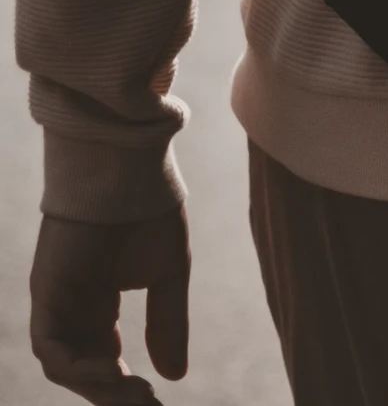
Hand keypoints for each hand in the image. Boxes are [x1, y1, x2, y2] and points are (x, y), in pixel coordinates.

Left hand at [30, 210, 188, 404]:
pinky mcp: (45, 295)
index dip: (128, 387)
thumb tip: (175, 376)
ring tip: (136, 393)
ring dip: (99, 387)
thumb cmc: (149, 213)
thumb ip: (167, 324)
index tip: (156, 400)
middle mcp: (73, 311)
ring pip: (65, 366)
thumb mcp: (167, 276)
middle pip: (86, 370)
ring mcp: (56, 304)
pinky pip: (51, 348)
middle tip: (148, 405)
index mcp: (99, 306)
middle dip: (116, 395)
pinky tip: (115, 370)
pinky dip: (77, 367)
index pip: (107, 361)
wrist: (128, 171)